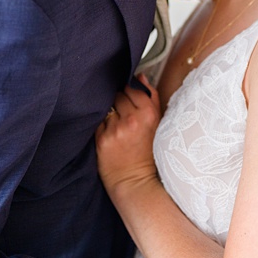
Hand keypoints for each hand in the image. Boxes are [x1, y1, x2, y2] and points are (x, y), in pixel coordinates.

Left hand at [95, 75, 164, 194]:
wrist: (135, 180)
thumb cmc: (148, 152)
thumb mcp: (158, 124)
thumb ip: (150, 98)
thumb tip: (140, 76)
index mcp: (149, 114)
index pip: (133, 88)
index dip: (129, 92)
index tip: (129, 98)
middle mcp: (131, 119)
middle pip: (118, 95)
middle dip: (119, 100)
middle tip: (123, 113)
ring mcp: (115, 129)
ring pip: (107, 107)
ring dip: (110, 112)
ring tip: (118, 125)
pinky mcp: (102, 138)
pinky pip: (98, 121)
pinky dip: (102, 124)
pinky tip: (110, 133)